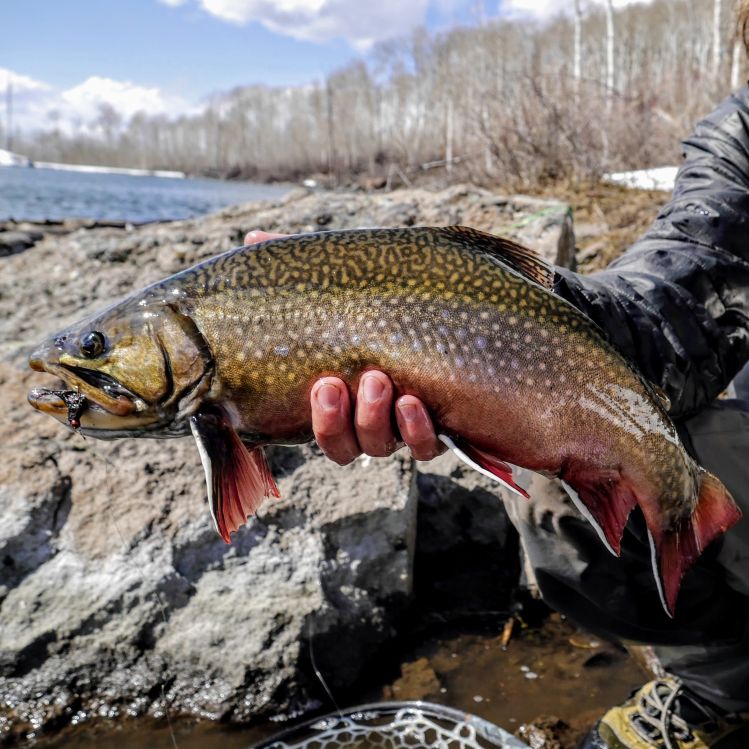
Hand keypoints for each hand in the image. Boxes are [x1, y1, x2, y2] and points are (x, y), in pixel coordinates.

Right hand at [244, 230, 444, 464]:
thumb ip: (303, 269)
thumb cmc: (400, 302)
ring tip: (378, 380)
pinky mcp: (449, 425)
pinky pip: (427, 446)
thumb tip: (253, 239)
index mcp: (352, 396)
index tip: (320, 385)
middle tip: (336, 385)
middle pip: (347, 444)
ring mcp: (412, 424)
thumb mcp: (351, 285)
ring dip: (375, 419)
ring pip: (382, 445)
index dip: (321, 419)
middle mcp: (379, 418)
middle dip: (335, 422)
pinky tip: (415, 403)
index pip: (326, 428)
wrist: (471, 319)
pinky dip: (418, 431)